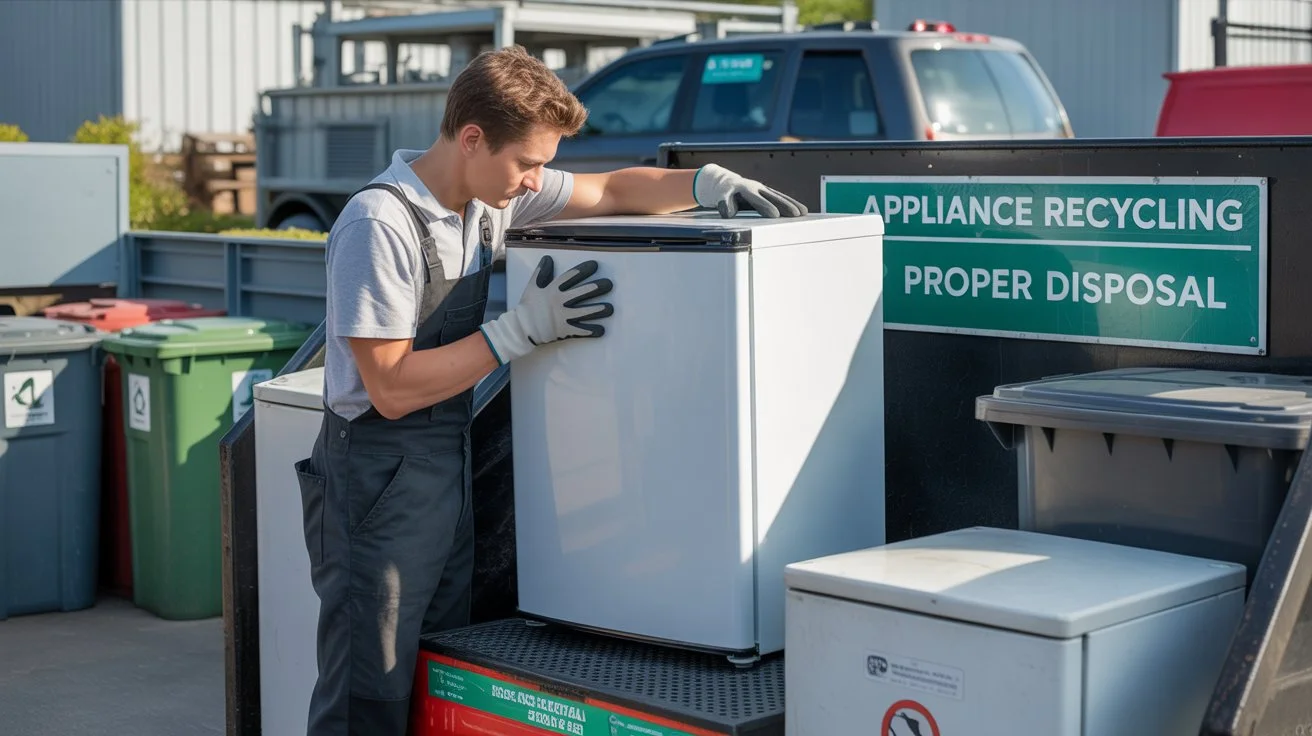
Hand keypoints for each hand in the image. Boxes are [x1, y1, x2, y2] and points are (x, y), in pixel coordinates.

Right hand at [480, 255, 613, 363]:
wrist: (522, 328)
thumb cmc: (528, 306)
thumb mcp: (532, 286)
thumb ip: (541, 272)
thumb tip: (548, 258)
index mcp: (553, 289)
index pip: (570, 277)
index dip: (583, 270)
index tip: (595, 265)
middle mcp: (560, 302)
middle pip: (581, 293)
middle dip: (596, 288)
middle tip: (609, 284)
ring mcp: (563, 316)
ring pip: (584, 311)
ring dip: (598, 310)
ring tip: (610, 308)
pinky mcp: (565, 330)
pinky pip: (580, 330)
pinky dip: (591, 330)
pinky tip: (602, 330)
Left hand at [693, 163, 807, 218]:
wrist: (724, 181)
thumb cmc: (722, 192)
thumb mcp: (719, 197)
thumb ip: (724, 204)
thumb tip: (728, 212)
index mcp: (744, 188)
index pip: (757, 199)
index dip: (766, 206)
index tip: (775, 214)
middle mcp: (756, 187)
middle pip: (772, 197)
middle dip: (785, 205)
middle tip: (796, 214)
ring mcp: (762, 189)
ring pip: (779, 196)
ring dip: (791, 204)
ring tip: (803, 212)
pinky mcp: (766, 192)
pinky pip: (780, 197)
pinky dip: (790, 203)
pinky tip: (800, 210)